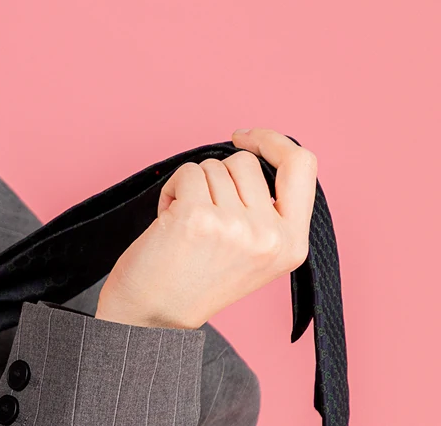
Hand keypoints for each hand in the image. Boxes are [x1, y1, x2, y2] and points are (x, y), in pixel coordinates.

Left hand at [95, 127, 316, 329]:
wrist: (152, 317)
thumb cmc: (194, 279)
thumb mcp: (253, 252)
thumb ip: (266, 210)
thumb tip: (255, 154)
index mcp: (292, 244)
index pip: (302, 166)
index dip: (273, 141)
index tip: (244, 137)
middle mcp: (270, 236)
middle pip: (246, 163)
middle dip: (217, 176)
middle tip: (201, 214)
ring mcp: (236, 226)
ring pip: (213, 166)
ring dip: (191, 187)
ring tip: (185, 225)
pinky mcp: (199, 217)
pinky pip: (187, 173)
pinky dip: (171, 190)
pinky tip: (168, 221)